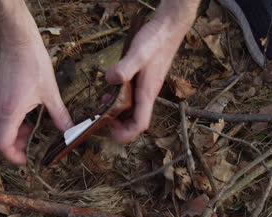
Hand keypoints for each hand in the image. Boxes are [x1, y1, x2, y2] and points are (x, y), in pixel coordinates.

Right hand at [0, 42, 72, 163]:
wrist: (18, 41)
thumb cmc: (34, 63)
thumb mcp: (51, 92)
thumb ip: (59, 115)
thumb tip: (70, 131)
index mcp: (10, 111)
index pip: (1, 144)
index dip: (12, 156)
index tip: (25, 159)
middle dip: (10, 147)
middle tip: (27, 144)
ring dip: (10, 134)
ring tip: (29, 127)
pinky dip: (7, 122)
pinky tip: (24, 113)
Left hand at [106, 9, 196, 142]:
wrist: (168, 28)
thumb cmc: (156, 41)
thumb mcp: (138, 54)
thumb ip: (124, 68)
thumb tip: (110, 80)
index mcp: (147, 93)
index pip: (140, 124)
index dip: (126, 133)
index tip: (110, 130)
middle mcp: (147, 94)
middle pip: (135, 121)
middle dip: (119, 125)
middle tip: (102, 118)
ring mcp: (145, 88)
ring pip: (132, 109)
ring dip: (117, 112)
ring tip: (103, 104)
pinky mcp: (142, 81)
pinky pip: (131, 97)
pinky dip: (119, 99)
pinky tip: (110, 90)